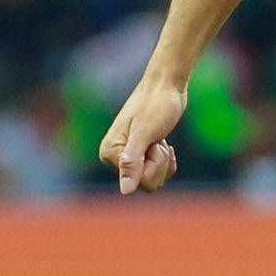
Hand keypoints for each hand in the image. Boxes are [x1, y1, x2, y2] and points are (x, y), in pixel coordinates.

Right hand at [99, 73, 186, 193]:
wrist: (167, 85)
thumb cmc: (156, 104)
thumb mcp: (145, 134)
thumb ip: (132, 163)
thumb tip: (125, 191)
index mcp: (108, 153)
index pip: (136, 182)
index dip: (152, 164)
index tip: (152, 142)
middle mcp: (115, 157)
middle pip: (145, 183)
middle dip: (158, 163)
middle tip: (157, 139)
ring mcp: (129, 155)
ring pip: (153, 178)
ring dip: (163, 160)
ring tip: (159, 138)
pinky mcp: (142, 153)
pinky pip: (157, 173)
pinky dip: (166, 161)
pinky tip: (165, 144)